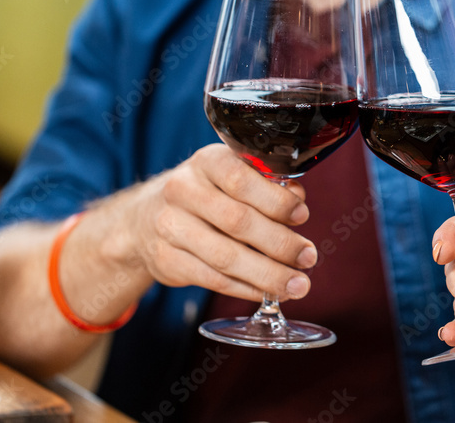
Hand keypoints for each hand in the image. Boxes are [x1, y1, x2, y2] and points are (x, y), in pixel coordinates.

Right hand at [119, 143, 316, 301]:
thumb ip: (266, 185)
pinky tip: (267, 291)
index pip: (241, 179)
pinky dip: (246, 288)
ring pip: (226, 257)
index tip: (302, 216)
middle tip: (308, 258)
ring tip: (297, 285)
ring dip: (267, 274)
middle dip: (280, 243)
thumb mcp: (231, 176)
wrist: (146, 217)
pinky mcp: (166, 260)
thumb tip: (297, 201)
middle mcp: (183, 191)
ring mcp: (170, 227)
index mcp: (206, 162)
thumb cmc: (206, 193)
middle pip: (237, 222)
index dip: (275, 201)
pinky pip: (213, 279)